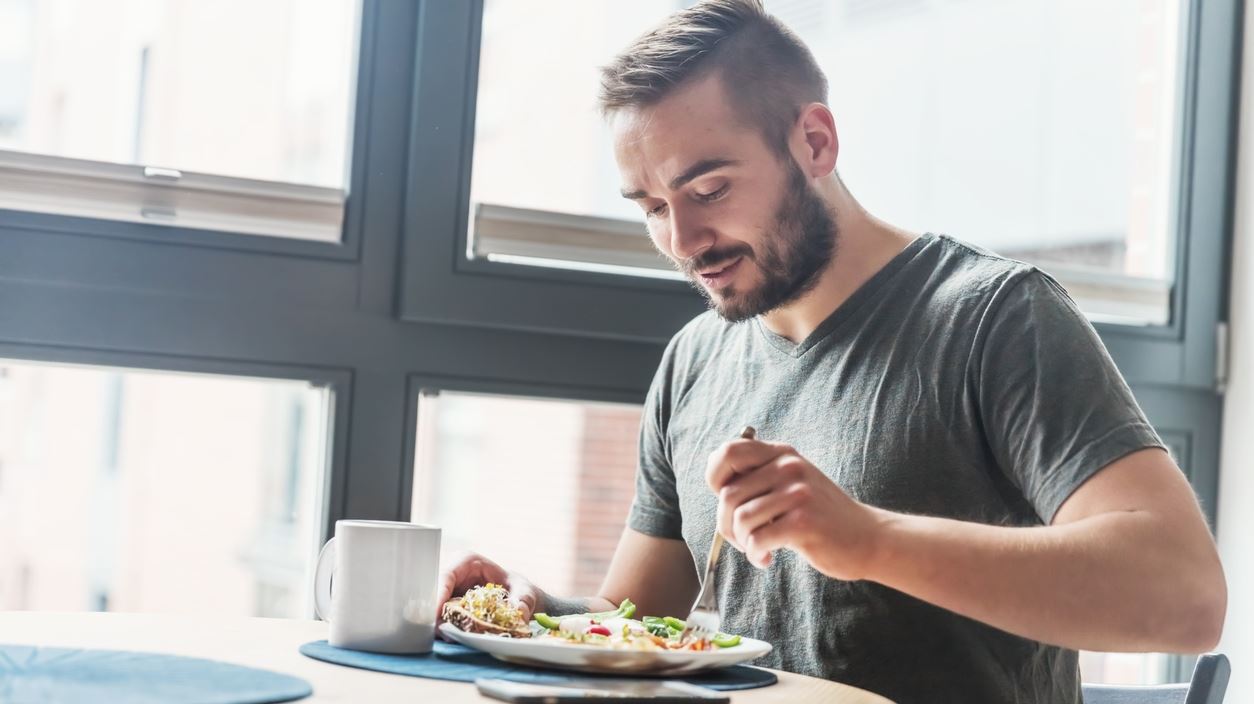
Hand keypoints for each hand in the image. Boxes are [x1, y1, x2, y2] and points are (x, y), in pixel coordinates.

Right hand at [435, 552, 542, 636]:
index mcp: (467, 561)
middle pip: (435, 593)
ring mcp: (449, 591)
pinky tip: (453, 638)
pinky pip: (442, 617)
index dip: (438, 594)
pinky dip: (446, 628)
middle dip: (436, 613)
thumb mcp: (524, 591)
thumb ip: (523, 600)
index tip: (436, 613)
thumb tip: (519, 613)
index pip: (446, 576)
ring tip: (450, 638)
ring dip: (439, 623)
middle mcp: (454, 575)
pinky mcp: (449, 606)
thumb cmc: (518, 587)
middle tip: (442, 632)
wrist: (517, 597)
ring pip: (435, 607)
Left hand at [706, 438, 884, 579]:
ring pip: (740, 519)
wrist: (868, 538)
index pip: (729, 452)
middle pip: (728, 495)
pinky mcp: (803, 522)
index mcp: (782, 454)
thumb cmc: (821, 516)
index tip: (726, 502)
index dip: (715, 478)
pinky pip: (757, 540)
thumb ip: (761, 477)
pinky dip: (755, 554)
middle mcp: (789, 466)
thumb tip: (717, 482)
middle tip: (742, 539)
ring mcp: (798, 493)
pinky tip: (767, 558)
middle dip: (726, 525)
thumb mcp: (793, 483)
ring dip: (742, 542)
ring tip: (758, 549)